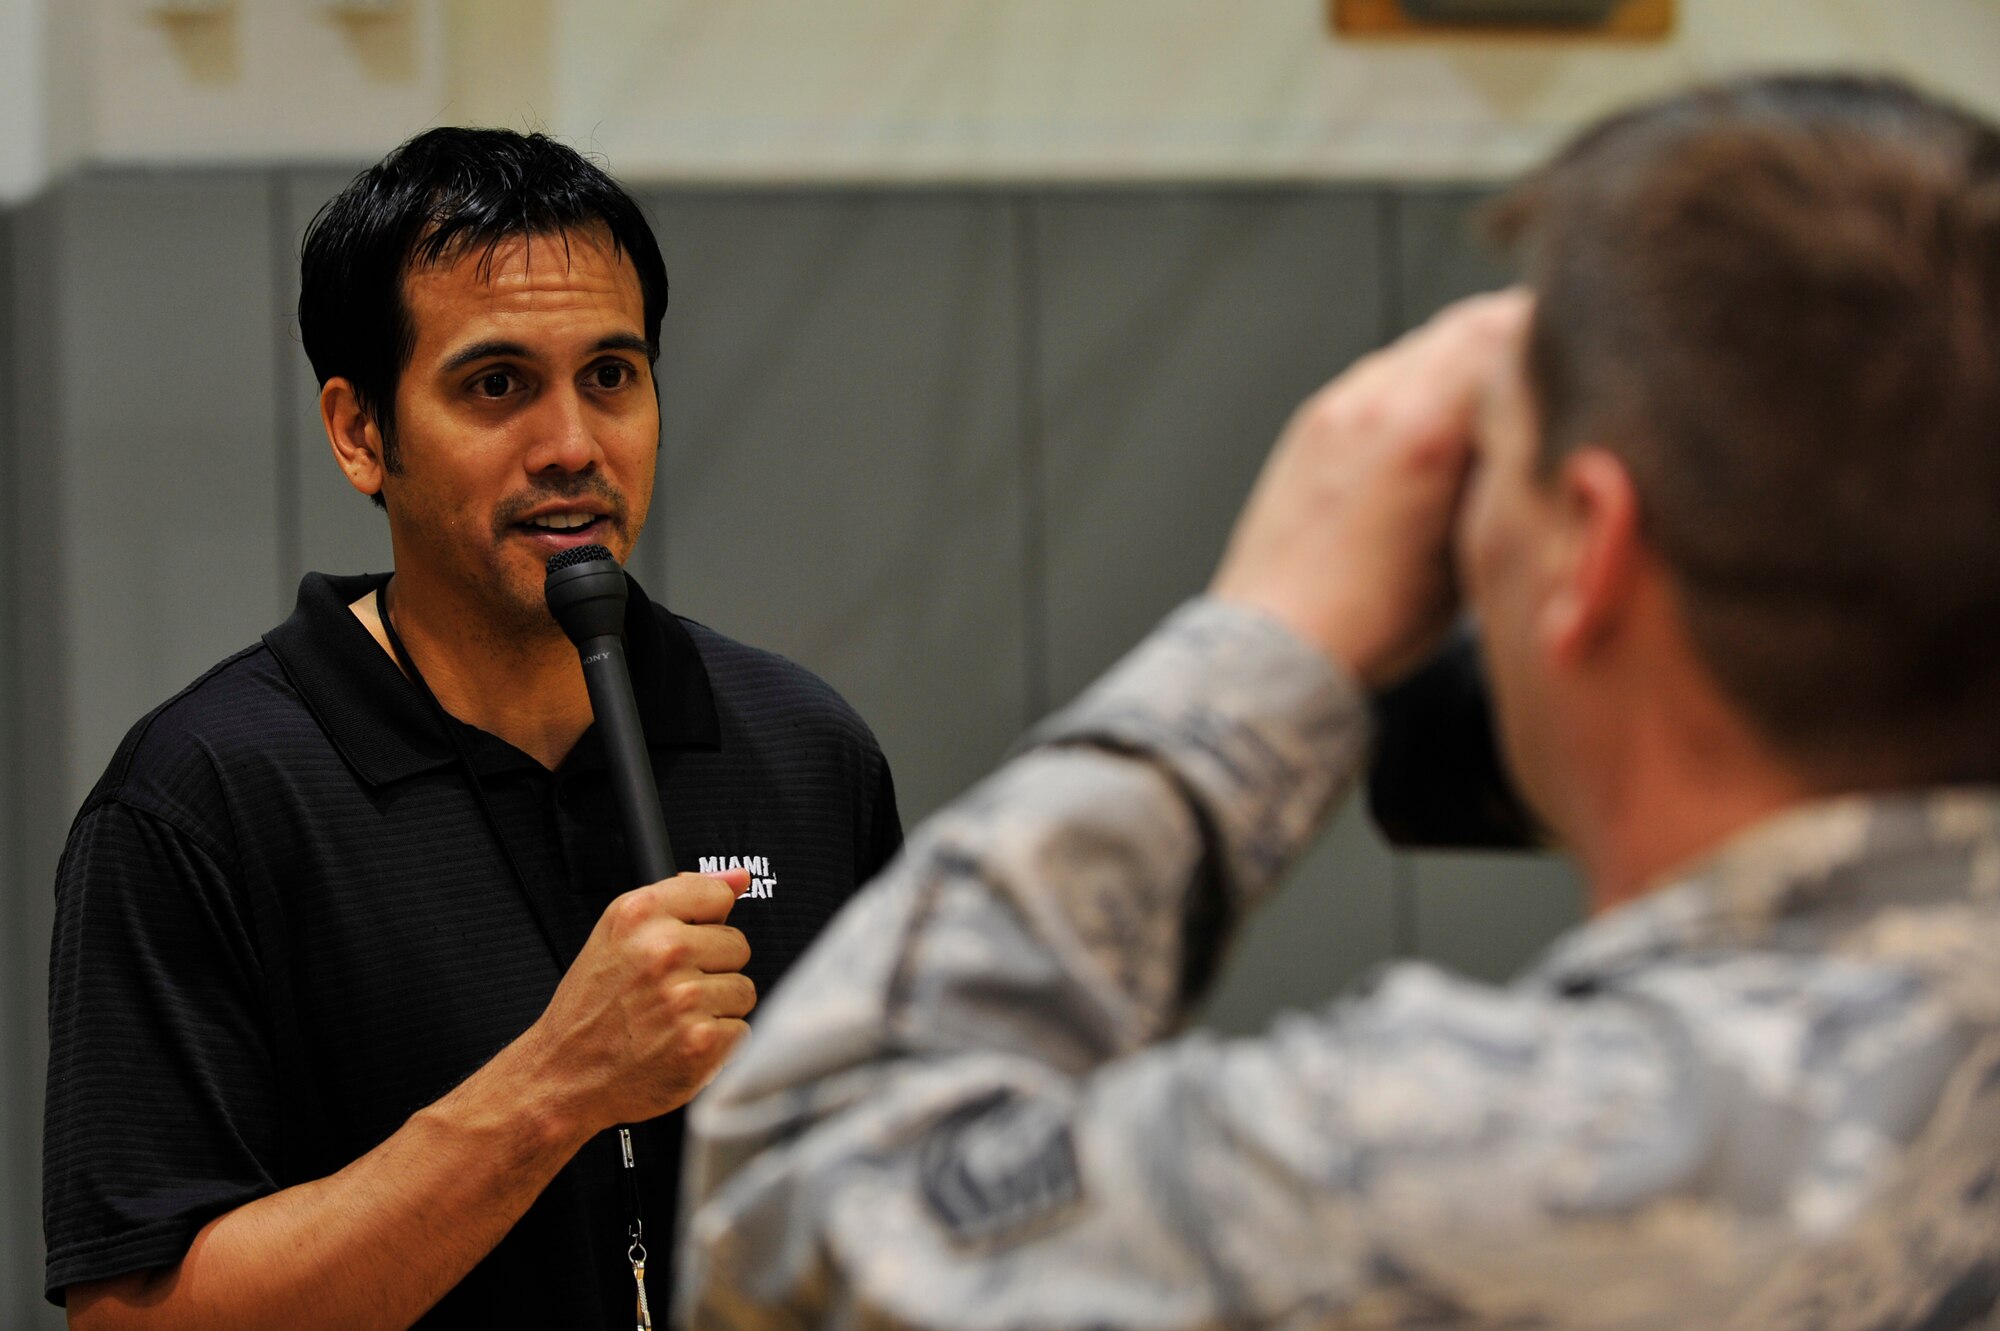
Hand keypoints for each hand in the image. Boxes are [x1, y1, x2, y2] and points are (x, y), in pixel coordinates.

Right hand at [522, 868, 755, 1131]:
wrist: (564, 1074)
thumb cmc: (590, 1008)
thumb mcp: (618, 933)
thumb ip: (683, 896)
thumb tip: (738, 877)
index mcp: (639, 915)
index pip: (717, 895)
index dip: (706, 922)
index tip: (689, 940)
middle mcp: (663, 951)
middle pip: (737, 945)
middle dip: (712, 968)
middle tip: (672, 989)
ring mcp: (684, 997)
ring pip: (743, 989)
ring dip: (717, 1008)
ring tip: (675, 1017)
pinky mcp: (701, 1041)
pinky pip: (741, 1030)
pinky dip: (718, 1043)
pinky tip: (681, 1042)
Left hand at [1210, 290, 1531, 687]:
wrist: (1278, 640)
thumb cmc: (1374, 620)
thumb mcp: (1472, 552)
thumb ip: (1507, 476)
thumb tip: (1541, 435)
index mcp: (1423, 432)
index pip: (1503, 331)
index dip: (1552, 333)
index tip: (1584, 354)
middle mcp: (1375, 401)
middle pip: (1465, 324)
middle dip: (1514, 339)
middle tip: (1553, 372)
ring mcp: (1338, 406)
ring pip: (1423, 345)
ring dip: (1464, 359)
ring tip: (1495, 403)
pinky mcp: (1315, 421)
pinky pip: (1382, 374)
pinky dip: (1420, 383)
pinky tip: (1435, 429)